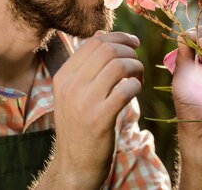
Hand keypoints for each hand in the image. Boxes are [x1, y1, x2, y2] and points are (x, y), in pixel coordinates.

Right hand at [36, 31, 142, 188]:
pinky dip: (136, 86)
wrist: (74, 165)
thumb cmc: (79, 126)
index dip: (118, 37)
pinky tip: (135, 92)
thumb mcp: (73, 93)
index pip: (94, 42)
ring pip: (118, 66)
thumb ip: (85, 66)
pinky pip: (126, 89)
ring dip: (136, 68)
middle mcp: (70, 85)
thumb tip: (101, 35)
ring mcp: (84, 101)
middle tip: (137, 62)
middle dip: (129, 50)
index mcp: (63, 76)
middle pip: (107, 49)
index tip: (132, 43)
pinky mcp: (99, 118)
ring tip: (138, 79)